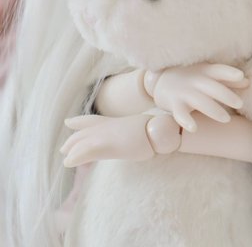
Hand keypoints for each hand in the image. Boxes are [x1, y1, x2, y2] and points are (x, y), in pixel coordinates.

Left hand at [60, 113, 180, 166]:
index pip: (93, 120)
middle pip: (84, 131)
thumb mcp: (139, 130)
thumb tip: (136, 136)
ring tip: (66, 159)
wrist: (157, 130)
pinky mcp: (107, 145)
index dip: (79, 121)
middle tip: (64, 149)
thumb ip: (130, 133)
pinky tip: (68, 162)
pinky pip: (86, 151)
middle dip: (73, 140)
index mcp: (115, 122)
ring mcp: (106, 135)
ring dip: (72, 150)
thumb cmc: (153, 130)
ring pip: (82, 141)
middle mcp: (107, 126)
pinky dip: (75, 156)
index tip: (68, 122)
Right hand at [145, 62, 248, 132]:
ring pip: (200, 101)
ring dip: (213, 109)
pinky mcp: (175, 104)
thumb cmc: (191, 77)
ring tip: (226, 119)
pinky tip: (194, 128)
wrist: (160, 80)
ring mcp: (184, 92)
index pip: (218, 70)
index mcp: (204, 71)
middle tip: (239, 104)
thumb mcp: (207, 74)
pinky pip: (180, 114)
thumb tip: (248, 82)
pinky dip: (187, 121)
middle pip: (212, 87)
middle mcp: (195, 80)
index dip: (229, 73)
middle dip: (225, 95)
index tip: (241, 76)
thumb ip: (227, 79)